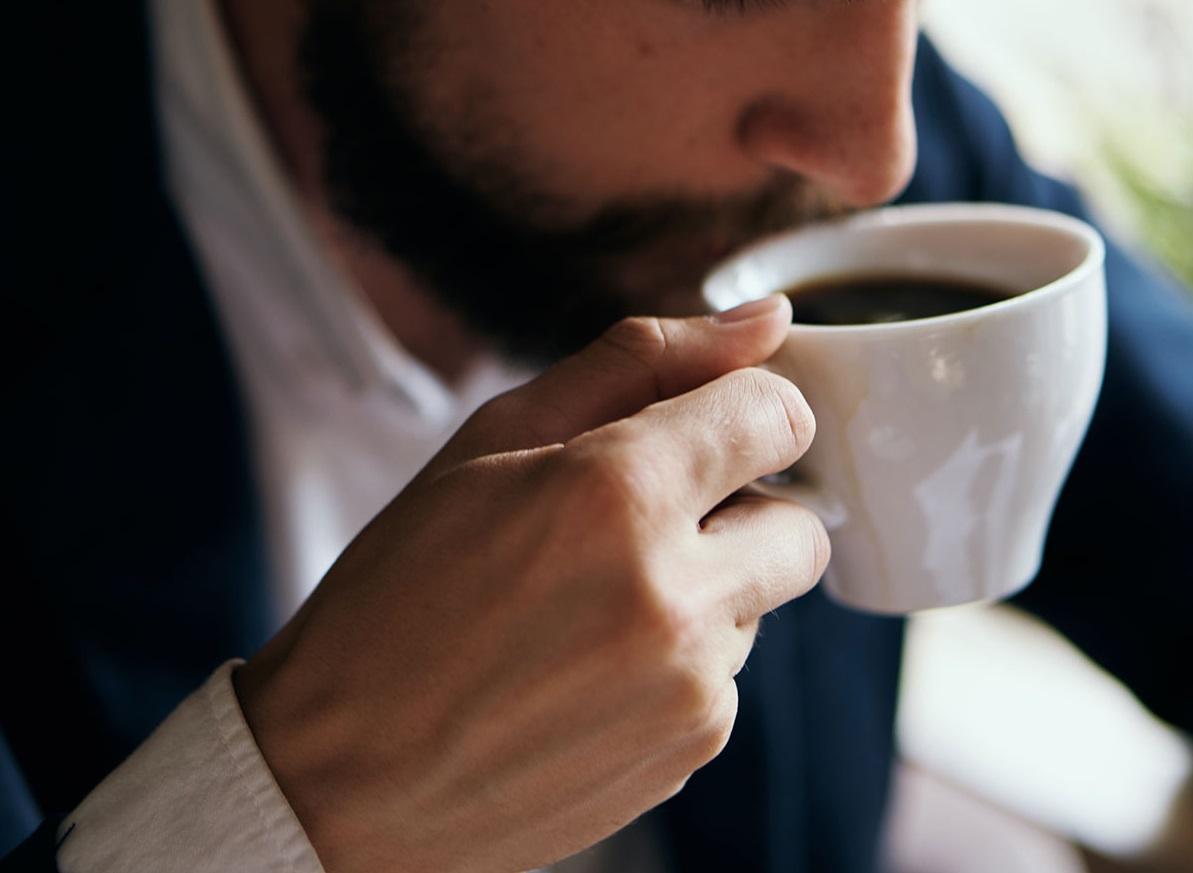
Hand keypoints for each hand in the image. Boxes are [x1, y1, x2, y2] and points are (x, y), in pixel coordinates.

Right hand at [235, 294, 828, 872]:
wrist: (345, 773)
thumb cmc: (400, 593)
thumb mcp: (492, 442)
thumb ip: (640, 362)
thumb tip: (767, 320)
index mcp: (616, 493)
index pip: (778, 415)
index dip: (748, 411)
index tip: (710, 427)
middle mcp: (674, 596)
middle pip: (801, 522)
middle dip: (745, 508)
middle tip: (646, 521)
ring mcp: (691, 686)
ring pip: (763, 602)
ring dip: (708, 587)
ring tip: (592, 606)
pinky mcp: (693, 750)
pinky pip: (728, 676)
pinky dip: (681, 660)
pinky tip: (589, 670)